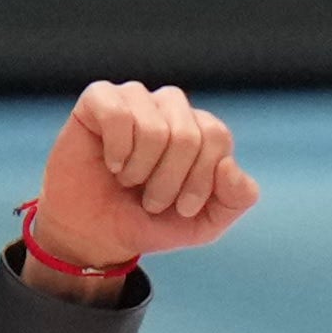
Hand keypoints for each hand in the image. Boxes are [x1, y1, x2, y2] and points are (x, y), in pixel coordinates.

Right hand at [25, 83, 257, 290]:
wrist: (97, 235)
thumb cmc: (150, 223)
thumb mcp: (203, 224)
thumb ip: (234, 200)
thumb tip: (229, 166)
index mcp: (200, 129)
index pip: (216, 137)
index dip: (200, 181)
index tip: (182, 208)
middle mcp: (170, 106)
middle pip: (187, 136)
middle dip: (169, 183)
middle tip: (151, 200)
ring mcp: (135, 97)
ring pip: (153, 129)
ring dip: (140, 171)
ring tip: (128, 181)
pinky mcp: (99, 97)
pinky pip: (118, 116)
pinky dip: (116, 151)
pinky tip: (111, 162)